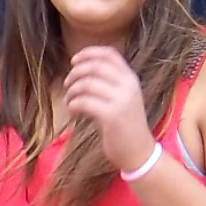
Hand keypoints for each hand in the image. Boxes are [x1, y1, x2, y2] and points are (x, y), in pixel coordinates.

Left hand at [64, 46, 156, 171]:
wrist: (138, 151)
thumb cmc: (124, 124)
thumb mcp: (121, 98)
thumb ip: (108, 83)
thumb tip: (79, 70)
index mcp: (130, 78)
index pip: (110, 54)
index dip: (89, 53)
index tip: (73, 61)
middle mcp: (128, 86)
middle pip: (95, 67)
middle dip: (75, 73)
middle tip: (67, 84)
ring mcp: (121, 100)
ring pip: (86, 84)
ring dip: (71, 92)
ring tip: (69, 102)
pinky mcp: (112, 115)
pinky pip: (84, 102)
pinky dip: (72, 106)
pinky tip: (72, 114)